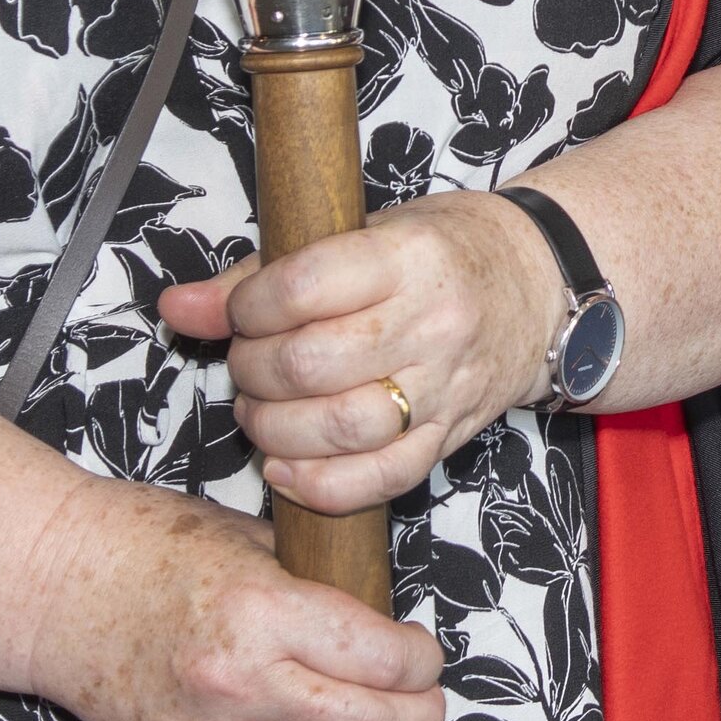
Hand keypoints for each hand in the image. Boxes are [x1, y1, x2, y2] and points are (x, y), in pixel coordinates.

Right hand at [24, 478, 446, 720]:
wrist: (49, 589)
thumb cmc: (142, 544)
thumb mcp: (245, 539)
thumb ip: (311, 584)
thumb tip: (379, 620)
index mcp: (264, 610)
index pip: (380, 658)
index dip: (422, 663)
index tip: (426, 656)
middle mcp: (240, 683)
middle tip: (434, 713)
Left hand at [158, 189, 571, 518]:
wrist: (539, 286)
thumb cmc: (445, 251)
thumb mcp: (365, 233)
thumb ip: (267, 275)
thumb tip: (181, 307)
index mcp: (410, 257)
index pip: (303, 289)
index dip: (247, 307)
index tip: (240, 311)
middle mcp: (433, 324)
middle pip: (310, 366)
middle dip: (253, 371)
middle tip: (248, 362)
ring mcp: (445, 387)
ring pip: (339, 429)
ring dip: (274, 430)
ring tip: (262, 410)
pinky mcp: (449, 437)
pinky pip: (380, 480)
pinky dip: (320, 487)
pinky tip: (287, 468)